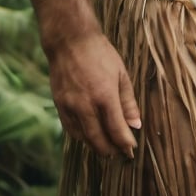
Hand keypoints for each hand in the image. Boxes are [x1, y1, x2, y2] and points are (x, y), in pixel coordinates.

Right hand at [47, 30, 140, 157]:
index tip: (131, 151)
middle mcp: (86, 105)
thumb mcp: (121, 73)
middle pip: (99, 140)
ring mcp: (70, 106)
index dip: (125, 144)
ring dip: (95, 146)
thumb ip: (128, 101)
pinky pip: (70, 129)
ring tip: (106, 148)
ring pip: (83, 138)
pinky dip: (81, 137)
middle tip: (119, 154)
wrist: (70, 41)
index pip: (117, 130)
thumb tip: (135, 124)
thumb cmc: (100, 54)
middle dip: (110, 150)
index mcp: (105, 96)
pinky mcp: (59, 105)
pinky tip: (89, 135)